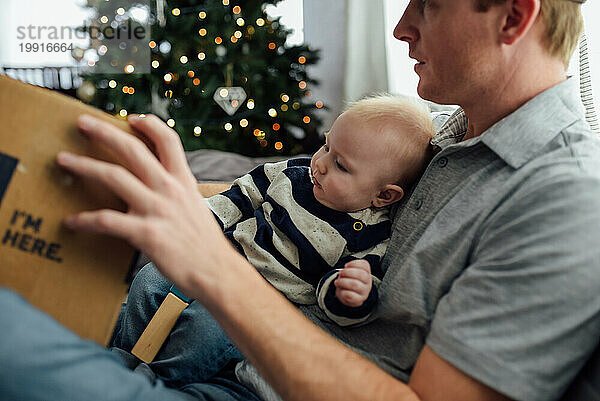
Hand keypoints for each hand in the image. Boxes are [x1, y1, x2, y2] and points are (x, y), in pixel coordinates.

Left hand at [56, 114, 238, 300]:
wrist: (215, 271)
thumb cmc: (205, 243)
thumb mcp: (196, 206)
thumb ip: (177, 192)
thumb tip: (157, 187)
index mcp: (183, 181)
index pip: (168, 140)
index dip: (150, 124)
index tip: (132, 119)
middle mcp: (169, 189)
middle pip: (133, 150)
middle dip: (105, 132)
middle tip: (83, 122)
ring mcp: (157, 209)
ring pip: (114, 177)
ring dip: (85, 166)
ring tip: (64, 161)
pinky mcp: (146, 233)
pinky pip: (107, 220)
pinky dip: (85, 220)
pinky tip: (72, 222)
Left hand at [334, 259, 371, 306]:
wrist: (350, 295)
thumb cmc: (350, 281)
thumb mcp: (350, 272)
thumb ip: (348, 269)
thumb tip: (342, 272)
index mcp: (366, 272)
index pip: (364, 265)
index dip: (354, 263)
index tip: (346, 265)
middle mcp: (367, 281)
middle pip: (361, 274)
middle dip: (347, 272)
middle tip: (340, 273)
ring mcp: (364, 291)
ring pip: (355, 285)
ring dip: (343, 282)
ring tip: (337, 282)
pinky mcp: (359, 300)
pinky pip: (350, 295)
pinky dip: (343, 292)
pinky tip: (341, 290)